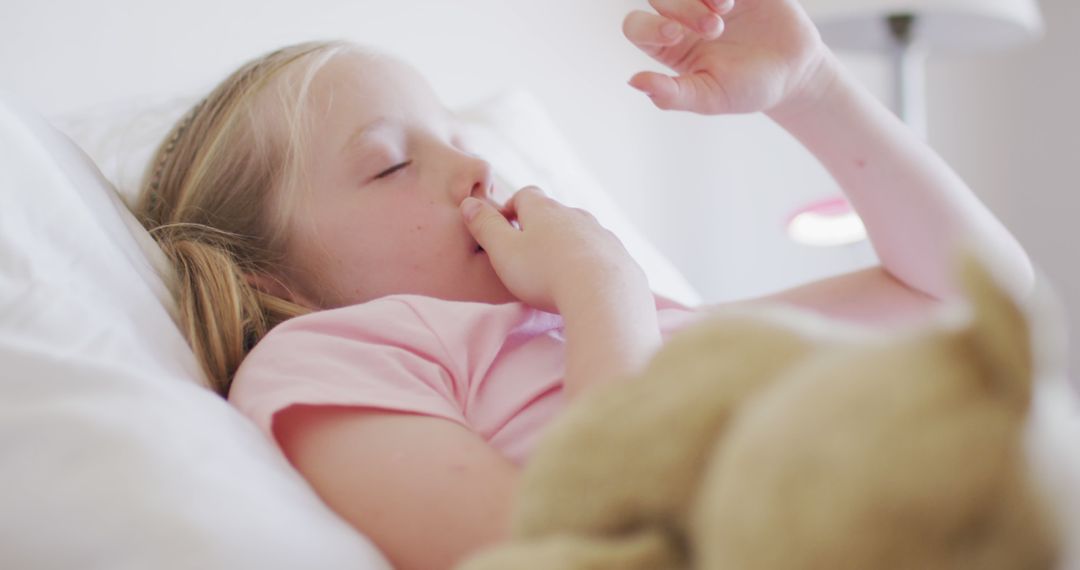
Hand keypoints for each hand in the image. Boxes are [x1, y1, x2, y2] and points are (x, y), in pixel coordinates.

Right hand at [460, 187, 648, 313]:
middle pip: (556, 214)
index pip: (525, 195)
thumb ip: (484, 227)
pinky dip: (592, 265)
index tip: (504, 226)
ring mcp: (602, 236)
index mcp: (545, 210)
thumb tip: (469, 203)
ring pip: (582, 234)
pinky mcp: (622, 259)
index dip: (512, 208)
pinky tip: (587, 285)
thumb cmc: (545, 273)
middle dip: (542, 228)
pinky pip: (603, 257)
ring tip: (558, 271)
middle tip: (529, 253)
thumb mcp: (503, 251)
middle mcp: (576, 215)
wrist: (603, 296)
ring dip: (568, 246)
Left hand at [623, 0, 833, 117]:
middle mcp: (682, 16)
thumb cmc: (747, 88)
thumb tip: (633, 82)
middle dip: (683, 9)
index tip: (674, 35)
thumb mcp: (710, 96)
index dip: (647, 26)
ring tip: (725, 10)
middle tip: (714, 28)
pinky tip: (735, 0)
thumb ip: (672, 94)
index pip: (636, 26)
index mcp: (669, 45)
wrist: (794, 71)